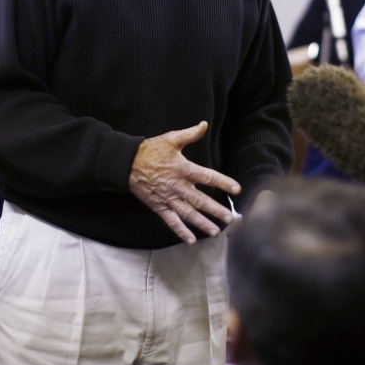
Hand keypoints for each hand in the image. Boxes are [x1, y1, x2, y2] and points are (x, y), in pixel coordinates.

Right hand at [128, 121, 240, 244]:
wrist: (127, 163)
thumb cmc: (151, 150)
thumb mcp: (170, 139)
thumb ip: (189, 134)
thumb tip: (204, 125)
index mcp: (183, 169)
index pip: (207, 177)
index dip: (223, 182)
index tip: (237, 189)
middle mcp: (178, 186)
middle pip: (200, 200)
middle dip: (215, 210)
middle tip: (229, 218)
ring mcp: (168, 198)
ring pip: (188, 213)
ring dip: (202, 223)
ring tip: (215, 232)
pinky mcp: (159, 206)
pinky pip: (171, 221)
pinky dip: (180, 231)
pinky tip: (190, 240)